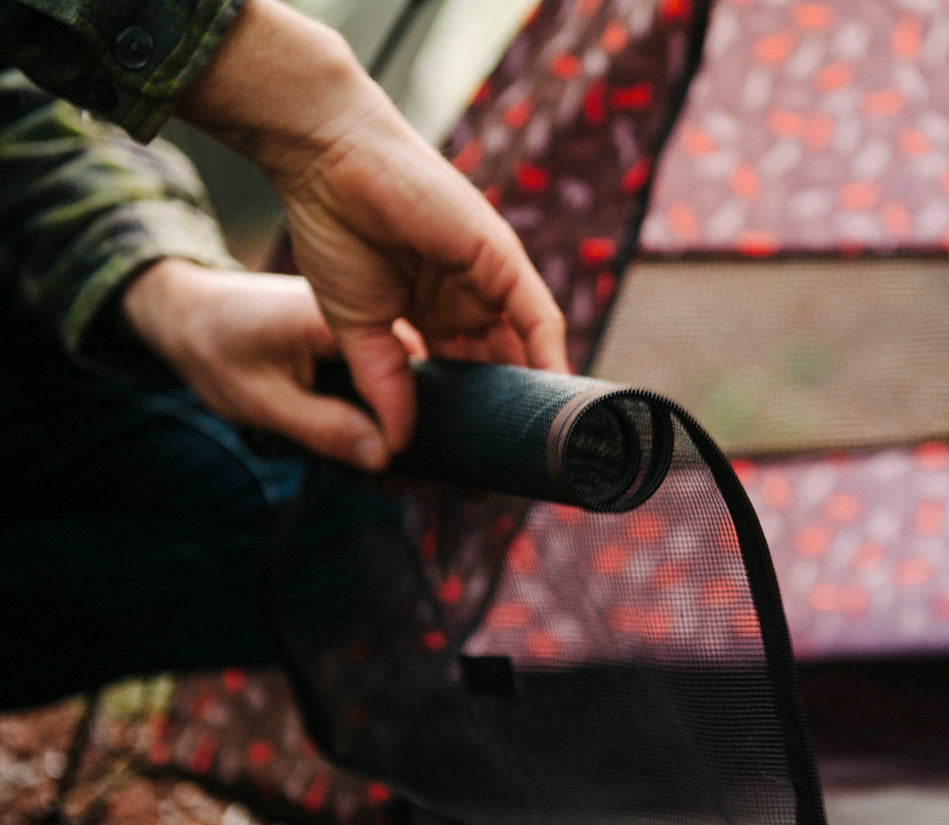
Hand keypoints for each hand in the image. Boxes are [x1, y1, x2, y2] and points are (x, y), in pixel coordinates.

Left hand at [122, 259, 402, 470]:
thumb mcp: (264, 401)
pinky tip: (359, 446)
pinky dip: (368, 411)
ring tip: (375, 474)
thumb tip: (384, 458)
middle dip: (402, 433)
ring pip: (391, 383)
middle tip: (392, 484)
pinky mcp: (346, 340)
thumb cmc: (213, 348)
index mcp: (340, 319)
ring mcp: (354, 327)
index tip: (399, 472)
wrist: (183, 312)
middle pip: (409, 378)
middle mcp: (358, 316)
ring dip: (385, 427)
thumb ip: (326, 429)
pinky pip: (371, 379)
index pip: (406, 372)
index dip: (410, 425)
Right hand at [176, 0, 567, 458]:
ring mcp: (488, 279)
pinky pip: (537, 314)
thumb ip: (384, 383)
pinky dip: (548, 354)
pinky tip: (551, 393)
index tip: (472, 464)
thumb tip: (396, 446)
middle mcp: (469, 299)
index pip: (465, 375)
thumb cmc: (334, 234)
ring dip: (534, 394)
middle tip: (509, 468)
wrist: (329, 164)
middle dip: (506, 415)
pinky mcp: (502, 257)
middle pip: (501, 367)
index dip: (471, 417)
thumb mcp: (358, 329)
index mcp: (433, 313)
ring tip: (539, 443)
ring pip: (525, 346)